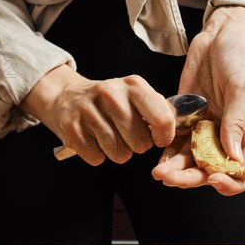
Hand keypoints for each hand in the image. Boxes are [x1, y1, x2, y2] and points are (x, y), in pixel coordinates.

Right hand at [20, 65, 174, 164]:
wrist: (65, 96)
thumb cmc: (109, 100)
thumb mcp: (134, 94)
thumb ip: (157, 108)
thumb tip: (178, 129)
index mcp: (133, 86)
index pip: (163, 119)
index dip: (165, 137)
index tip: (159, 139)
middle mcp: (111, 95)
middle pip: (141, 143)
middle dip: (137, 145)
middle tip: (127, 135)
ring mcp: (89, 111)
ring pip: (120, 154)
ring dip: (117, 152)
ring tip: (109, 136)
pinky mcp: (72, 129)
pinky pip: (97, 158)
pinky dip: (97, 155)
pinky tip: (93, 139)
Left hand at [152, 5, 244, 194]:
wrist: (221, 36)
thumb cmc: (241, 58)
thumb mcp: (243, 87)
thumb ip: (236, 121)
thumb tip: (233, 157)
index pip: (243, 173)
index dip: (230, 182)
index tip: (212, 179)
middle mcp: (225, 136)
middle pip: (210, 171)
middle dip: (191, 178)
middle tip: (170, 178)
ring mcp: (205, 128)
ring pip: (190, 161)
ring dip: (175, 170)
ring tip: (158, 172)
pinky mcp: (187, 118)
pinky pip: (175, 142)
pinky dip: (166, 152)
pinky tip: (155, 156)